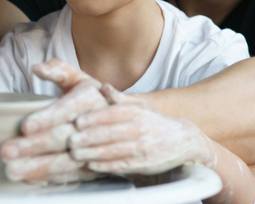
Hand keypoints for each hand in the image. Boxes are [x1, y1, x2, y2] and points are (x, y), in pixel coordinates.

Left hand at [1, 59, 107, 182]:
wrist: (124, 120)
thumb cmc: (92, 97)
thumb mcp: (79, 79)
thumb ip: (59, 70)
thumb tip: (37, 68)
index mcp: (91, 98)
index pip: (66, 109)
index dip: (46, 118)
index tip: (25, 126)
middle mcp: (97, 124)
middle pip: (63, 138)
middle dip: (34, 146)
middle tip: (8, 151)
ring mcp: (98, 147)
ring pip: (68, 161)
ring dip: (39, 167)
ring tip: (13, 170)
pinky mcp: (97, 166)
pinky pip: (74, 175)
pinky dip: (52, 178)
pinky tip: (32, 179)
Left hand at [69, 83, 215, 174]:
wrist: (183, 140)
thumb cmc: (154, 121)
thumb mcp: (140, 105)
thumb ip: (120, 99)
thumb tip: (104, 87)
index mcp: (137, 112)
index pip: (113, 114)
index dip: (95, 118)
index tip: (77, 121)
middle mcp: (140, 129)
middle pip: (111, 133)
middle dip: (89, 137)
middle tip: (70, 139)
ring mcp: (143, 148)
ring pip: (115, 151)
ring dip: (93, 153)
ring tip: (75, 153)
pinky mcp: (144, 164)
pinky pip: (123, 165)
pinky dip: (106, 166)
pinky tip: (92, 164)